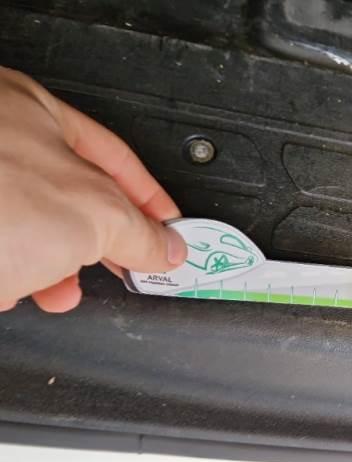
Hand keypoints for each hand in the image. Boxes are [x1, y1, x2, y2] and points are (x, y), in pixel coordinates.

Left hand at [0, 67, 186, 312]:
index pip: (118, 160)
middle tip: (122, 269)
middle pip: (69, 197)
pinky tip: (5, 289)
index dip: (153, 202)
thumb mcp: (91, 215)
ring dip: (47, 268)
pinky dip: (5, 272)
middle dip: (97, 245)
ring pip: (24, 228)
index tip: (172, 235)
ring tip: (55, 292)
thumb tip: (167, 246)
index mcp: (36, 115)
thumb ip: (140, 230)